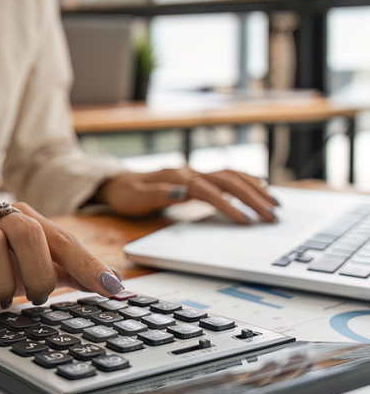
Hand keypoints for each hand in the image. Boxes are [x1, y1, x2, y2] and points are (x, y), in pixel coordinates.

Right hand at [0, 202, 124, 306]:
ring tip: (0, 301)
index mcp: (23, 219)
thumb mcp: (28, 270)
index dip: (89, 264)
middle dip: (38, 271)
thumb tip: (112, 283)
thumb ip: (66, 272)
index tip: (113, 289)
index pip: (62, 239)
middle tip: (36, 299)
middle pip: (27, 231)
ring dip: (2, 278)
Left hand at [96, 167, 278, 223]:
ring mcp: (195, 173)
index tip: (245, 221)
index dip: (228, 205)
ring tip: (276, 204)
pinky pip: (228, 176)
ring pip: (232, 176)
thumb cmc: (125, 195)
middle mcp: (190, 172)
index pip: (208, 191)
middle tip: (273, 216)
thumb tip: (183, 192)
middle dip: (253, 198)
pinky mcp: (198, 178)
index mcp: (176, 178)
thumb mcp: (135, 198)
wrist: (117, 183)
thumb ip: (158, 194)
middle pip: (228, 181)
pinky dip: (248, 181)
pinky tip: (263, 188)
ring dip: (256, 189)